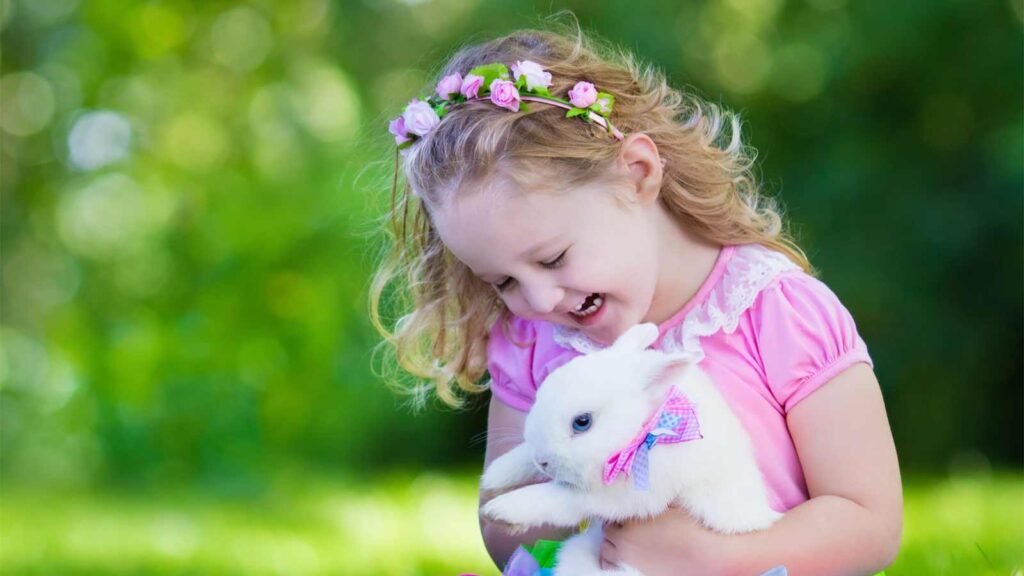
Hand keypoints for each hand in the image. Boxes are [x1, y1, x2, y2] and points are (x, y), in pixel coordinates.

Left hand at [599, 506, 737, 575]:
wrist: (705, 558)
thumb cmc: (692, 530)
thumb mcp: (673, 505)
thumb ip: (654, 497)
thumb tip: (646, 484)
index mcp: (632, 520)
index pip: (613, 512)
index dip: (621, 512)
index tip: (627, 513)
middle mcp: (624, 540)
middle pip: (607, 530)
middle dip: (615, 527)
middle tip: (625, 527)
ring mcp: (626, 559)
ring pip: (605, 549)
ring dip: (611, 543)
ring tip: (623, 542)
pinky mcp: (630, 573)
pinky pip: (608, 565)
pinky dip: (611, 560)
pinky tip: (621, 557)